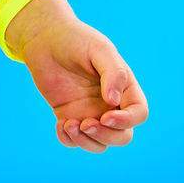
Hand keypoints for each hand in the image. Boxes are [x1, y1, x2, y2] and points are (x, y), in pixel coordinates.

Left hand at [18, 17, 148, 150]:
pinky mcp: (69, 115)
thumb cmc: (76, 39)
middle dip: (106, 136)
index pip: (138, 114)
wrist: (45, 39)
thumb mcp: (99, 49)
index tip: (105, 116)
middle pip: (122, 136)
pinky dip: (69, 140)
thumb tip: (114, 101)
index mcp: (125, 87)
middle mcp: (110, 104)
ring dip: (87, 142)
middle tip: (85, 123)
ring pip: (100, 144)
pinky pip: (74, 140)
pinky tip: (59, 124)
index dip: (126, 121)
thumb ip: (113, 73)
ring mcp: (90, 112)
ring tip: (68, 124)